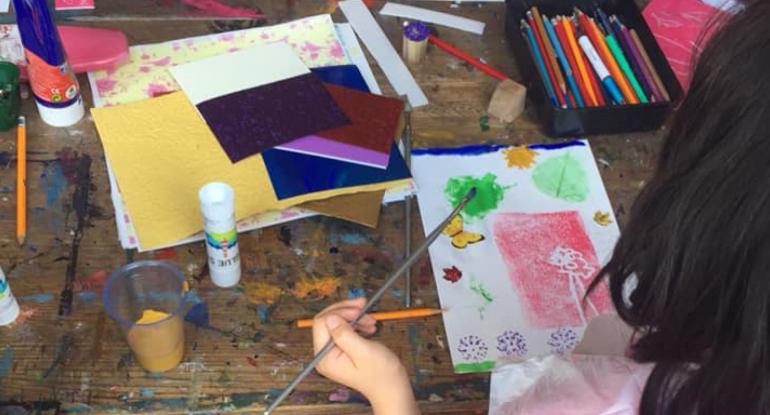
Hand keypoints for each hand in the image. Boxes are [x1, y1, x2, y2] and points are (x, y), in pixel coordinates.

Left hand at [313, 298, 419, 414]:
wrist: (391, 387)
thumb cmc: (381, 373)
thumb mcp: (363, 351)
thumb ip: (344, 334)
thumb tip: (331, 317)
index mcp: (325, 357)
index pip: (321, 323)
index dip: (339, 312)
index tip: (358, 310)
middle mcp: (324, 355)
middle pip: (327, 321)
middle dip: (346, 311)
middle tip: (364, 306)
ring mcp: (332, 353)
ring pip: (336, 322)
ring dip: (354, 317)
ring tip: (371, 320)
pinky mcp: (341, 350)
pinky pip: (343, 329)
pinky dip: (356, 324)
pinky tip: (368, 326)